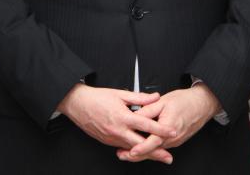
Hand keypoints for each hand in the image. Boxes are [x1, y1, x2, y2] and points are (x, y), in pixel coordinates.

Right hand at [58, 84, 174, 163]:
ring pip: (132, 149)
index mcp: (123, 116)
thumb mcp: (119, 94)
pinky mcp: (107, 141)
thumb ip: (139, 97)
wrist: (77, 104)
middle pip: (141, 145)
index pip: (147, 125)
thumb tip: (154, 97)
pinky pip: (123, 147)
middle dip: (156, 152)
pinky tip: (139, 150)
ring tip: (158, 156)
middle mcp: (118, 130)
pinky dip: (132, 149)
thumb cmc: (96, 98)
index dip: (161, 129)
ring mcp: (112, 138)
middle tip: (168, 157)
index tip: (173, 132)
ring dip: (145, 153)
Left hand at [118, 85, 220, 162]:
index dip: (141, 147)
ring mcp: (175, 141)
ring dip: (142, 153)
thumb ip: (147, 110)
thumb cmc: (184, 101)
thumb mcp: (162, 101)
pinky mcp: (175, 140)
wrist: (201, 104)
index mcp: (169, 127)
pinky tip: (140, 148)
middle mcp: (173, 137)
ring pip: (156, 150)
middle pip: (153, 150)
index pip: (153, 141)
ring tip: (126, 153)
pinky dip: (150, 148)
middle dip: (137, 154)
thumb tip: (134, 116)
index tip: (131, 151)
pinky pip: (161, 147)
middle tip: (122, 155)